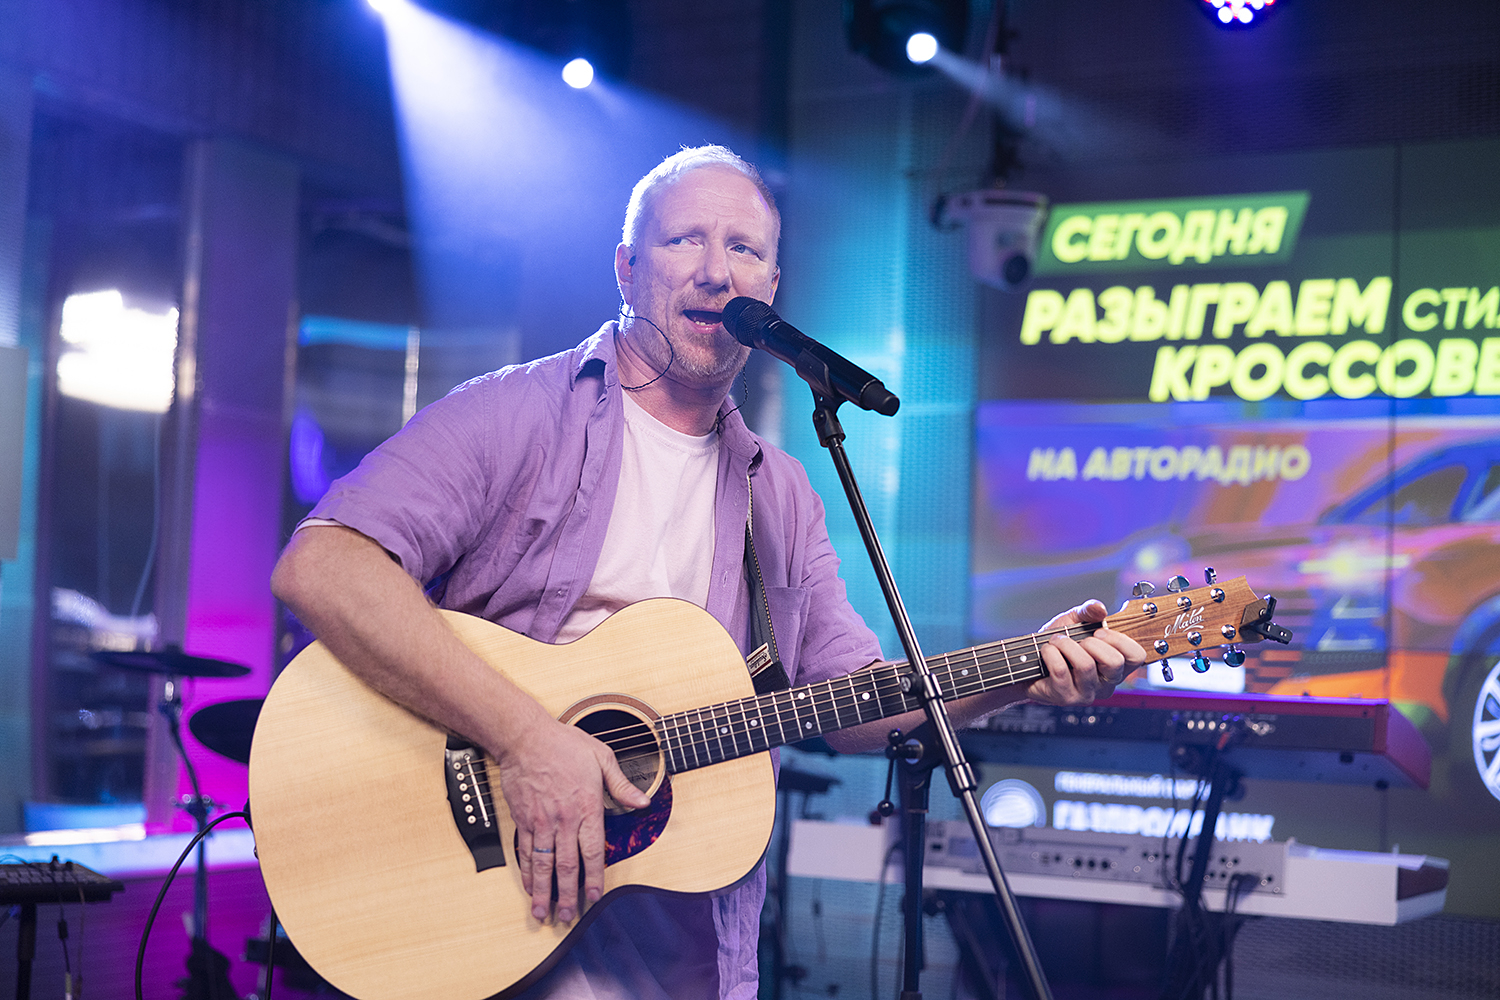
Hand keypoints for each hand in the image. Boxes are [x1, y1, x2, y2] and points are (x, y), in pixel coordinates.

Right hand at [492, 717, 650, 923]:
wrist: (525, 737)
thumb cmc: (565, 744)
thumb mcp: (602, 757)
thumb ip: (622, 784)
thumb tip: (643, 802)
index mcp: (587, 806)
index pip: (592, 851)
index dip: (594, 877)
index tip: (595, 897)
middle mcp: (563, 819)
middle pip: (565, 865)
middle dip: (566, 895)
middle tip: (567, 916)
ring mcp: (540, 822)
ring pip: (542, 864)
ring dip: (542, 891)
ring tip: (542, 912)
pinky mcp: (523, 819)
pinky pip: (524, 851)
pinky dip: (526, 871)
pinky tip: (528, 885)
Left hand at [1027, 599, 1145, 705]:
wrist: (1028, 662)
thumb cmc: (1058, 644)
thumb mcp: (1075, 622)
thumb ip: (1089, 612)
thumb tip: (1100, 608)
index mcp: (1116, 667)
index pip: (1136, 656)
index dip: (1119, 640)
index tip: (1099, 631)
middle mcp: (1106, 684)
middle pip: (1114, 662)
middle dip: (1092, 642)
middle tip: (1078, 639)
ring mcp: (1087, 693)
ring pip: (1086, 665)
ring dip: (1066, 645)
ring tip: (1056, 641)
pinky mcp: (1066, 697)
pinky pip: (1062, 670)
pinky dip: (1050, 653)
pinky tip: (1046, 651)